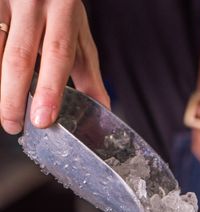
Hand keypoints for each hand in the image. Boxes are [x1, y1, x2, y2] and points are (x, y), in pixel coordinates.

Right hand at [0, 0, 108, 134]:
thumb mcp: (78, 35)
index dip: (50, 89)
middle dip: (14, 98)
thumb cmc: (58, 6)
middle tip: (14, 125)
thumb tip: (104, 110)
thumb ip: (88, 73)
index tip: (44, 119)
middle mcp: (32, 2)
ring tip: (3, 113)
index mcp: (63, 10)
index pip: (57, 54)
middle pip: (19, 58)